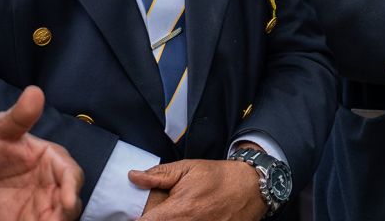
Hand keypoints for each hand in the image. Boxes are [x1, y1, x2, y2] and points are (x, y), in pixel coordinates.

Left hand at [0, 86, 83, 220]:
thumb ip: (18, 115)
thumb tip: (35, 91)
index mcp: (51, 160)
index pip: (71, 174)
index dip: (71, 187)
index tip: (66, 201)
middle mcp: (52, 185)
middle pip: (71, 202)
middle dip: (67, 212)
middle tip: (57, 219)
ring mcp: (43, 207)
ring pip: (60, 218)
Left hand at [128, 159, 265, 220]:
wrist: (250, 189)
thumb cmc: (218, 178)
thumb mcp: (187, 169)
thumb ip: (159, 175)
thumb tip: (134, 177)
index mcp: (177, 212)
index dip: (137, 219)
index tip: (134, 214)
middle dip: (154, 218)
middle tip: (160, 208)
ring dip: (170, 220)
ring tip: (178, 211)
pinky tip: (188, 215)